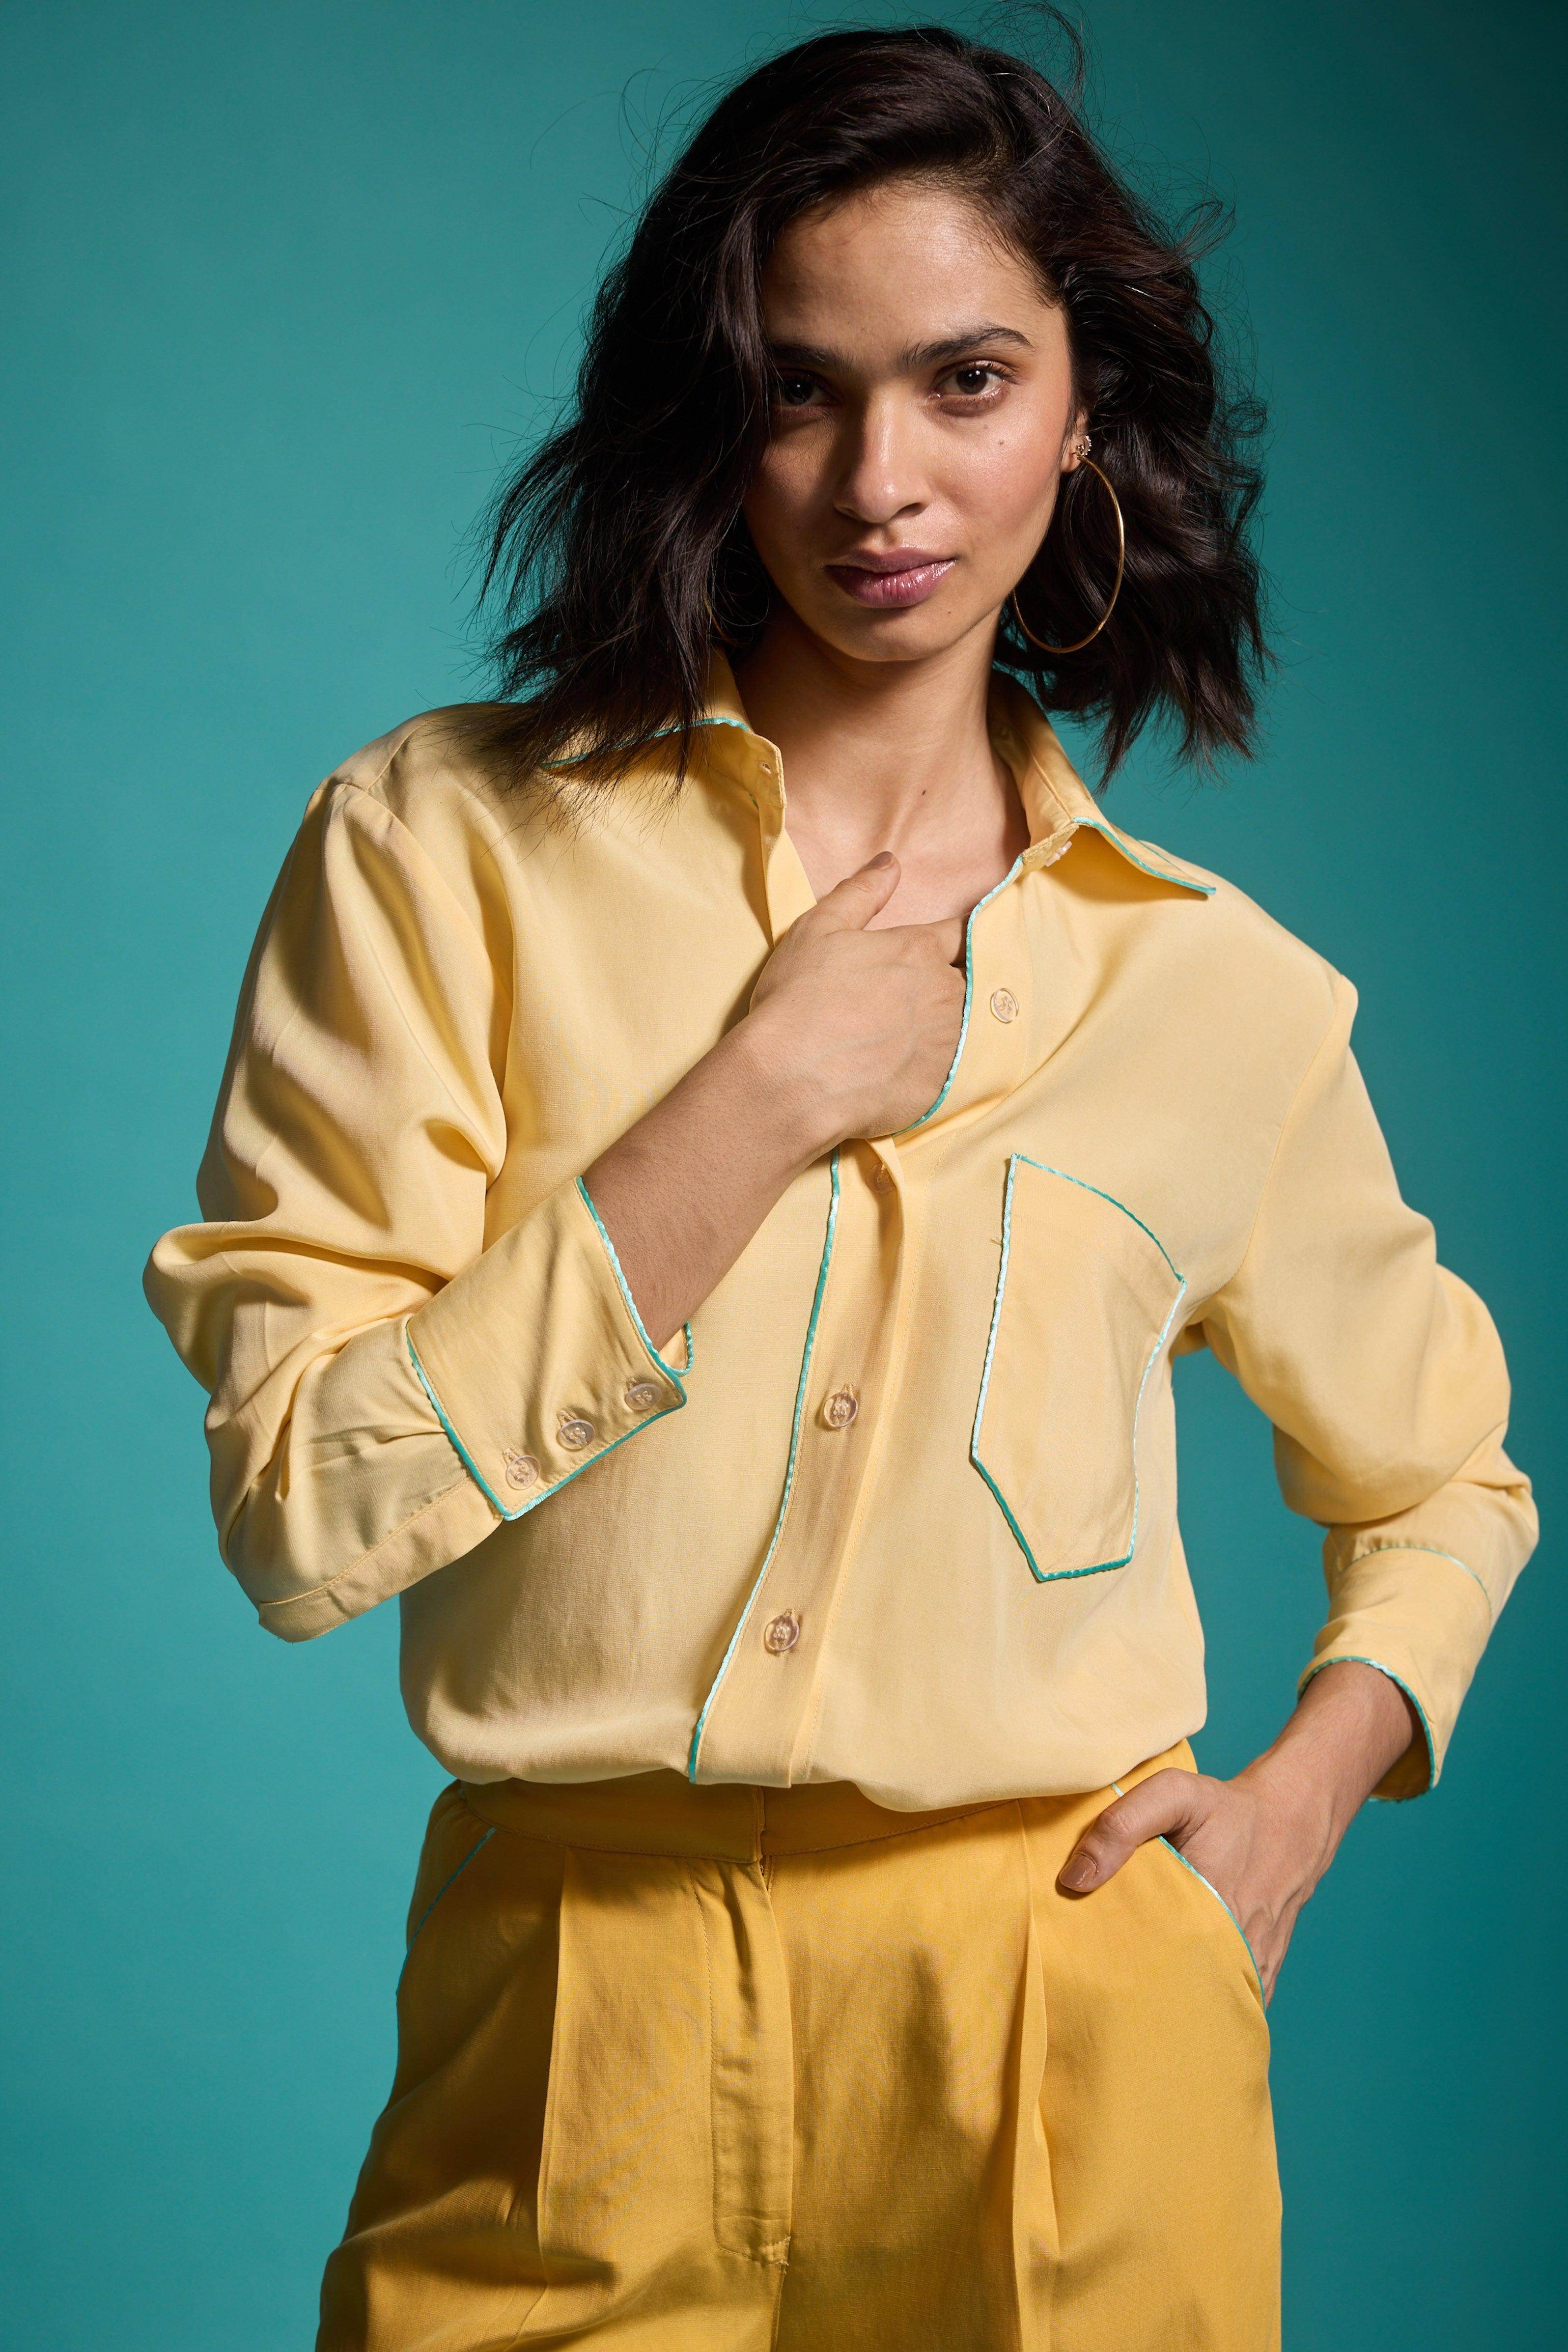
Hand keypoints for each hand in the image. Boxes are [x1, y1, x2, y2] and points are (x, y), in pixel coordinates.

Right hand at [745, 852, 965, 1148]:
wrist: (790, 1078)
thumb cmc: (798, 999)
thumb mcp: (819, 929)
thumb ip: (861, 892)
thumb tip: (892, 861)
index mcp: (920, 950)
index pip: (963, 933)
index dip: (957, 937)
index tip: (950, 946)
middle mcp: (945, 992)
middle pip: (971, 980)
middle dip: (955, 983)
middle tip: (924, 998)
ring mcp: (948, 1041)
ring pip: (970, 1025)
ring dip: (953, 1024)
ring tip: (919, 1035)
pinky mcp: (943, 1085)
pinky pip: (959, 1069)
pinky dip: (945, 1065)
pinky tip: (916, 1069)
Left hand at [1053, 1661, 1421, 2002]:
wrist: (1291, 1822)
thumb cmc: (1225, 1809)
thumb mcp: (1172, 1794)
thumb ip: (1121, 1826)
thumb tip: (1074, 1880)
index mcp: (1206, 1910)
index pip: (1142, 1959)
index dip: (1108, 1963)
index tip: (1082, 1961)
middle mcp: (1234, 1950)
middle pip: (1168, 1990)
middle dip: (1133, 1990)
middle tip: (1100, 1983)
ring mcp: (1251, 1970)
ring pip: (1199, 2004)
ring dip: (1167, 2003)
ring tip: (1132, 1997)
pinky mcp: (1262, 1976)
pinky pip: (1226, 2007)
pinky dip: (1201, 2005)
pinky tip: (1174, 1996)